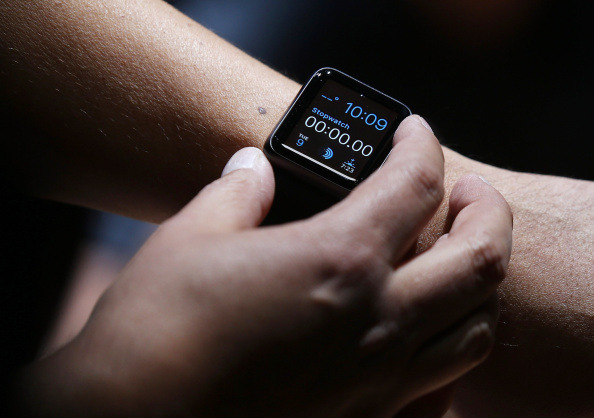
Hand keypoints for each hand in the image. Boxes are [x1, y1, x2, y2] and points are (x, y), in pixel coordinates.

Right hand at [21, 116, 512, 415]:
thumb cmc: (156, 331)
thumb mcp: (190, 238)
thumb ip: (235, 193)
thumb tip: (250, 167)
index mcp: (337, 260)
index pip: (414, 182)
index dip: (421, 143)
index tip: (412, 132)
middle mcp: (375, 321)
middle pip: (481, 257)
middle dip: (487, 211)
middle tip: (466, 192)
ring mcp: (377, 379)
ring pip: (477, 328)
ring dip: (479, 283)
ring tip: (455, 261)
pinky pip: (442, 389)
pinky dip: (449, 352)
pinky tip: (423, 336)